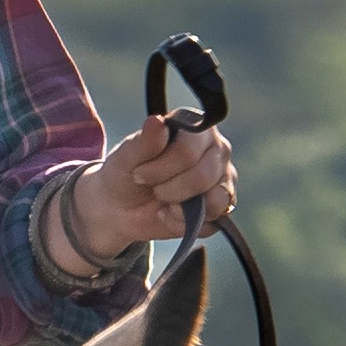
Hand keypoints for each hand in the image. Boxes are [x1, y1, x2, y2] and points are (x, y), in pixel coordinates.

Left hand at [62, 112, 236, 261]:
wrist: (121, 207)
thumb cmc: (125, 174)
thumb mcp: (126, 158)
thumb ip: (143, 142)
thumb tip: (156, 122)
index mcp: (194, 128)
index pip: (189, 150)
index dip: (162, 168)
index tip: (139, 174)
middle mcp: (216, 149)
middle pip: (203, 176)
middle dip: (170, 190)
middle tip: (153, 189)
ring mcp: (223, 178)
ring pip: (215, 200)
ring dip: (181, 208)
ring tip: (164, 201)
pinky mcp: (223, 205)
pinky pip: (214, 220)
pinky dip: (187, 223)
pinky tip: (172, 213)